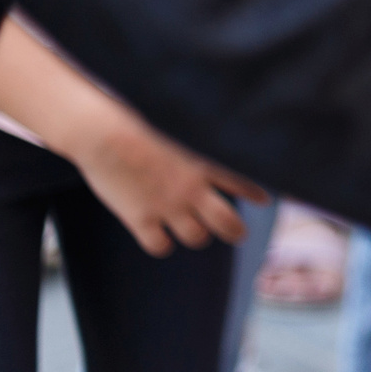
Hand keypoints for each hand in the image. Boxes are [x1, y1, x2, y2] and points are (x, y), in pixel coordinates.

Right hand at [67, 106, 265, 256]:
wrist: (105, 134)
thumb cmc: (139, 125)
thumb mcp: (179, 131)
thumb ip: (197, 147)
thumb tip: (207, 156)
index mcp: (204, 163)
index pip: (241, 183)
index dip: (254, 194)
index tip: (265, 200)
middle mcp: (191, 188)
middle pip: (227, 222)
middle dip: (234, 230)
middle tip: (237, 233)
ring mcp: (167, 206)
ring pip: (197, 238)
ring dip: (197, 236)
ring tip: (193, 230)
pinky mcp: (140, 218)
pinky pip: (161, 247)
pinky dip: (162, 244)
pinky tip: (160, 237)